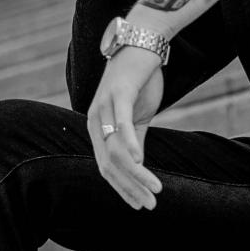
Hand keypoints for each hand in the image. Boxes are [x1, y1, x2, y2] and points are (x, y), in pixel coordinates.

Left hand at [87, 53, 164, 209]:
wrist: (143, 44)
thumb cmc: (139, 81)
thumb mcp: (137, 117)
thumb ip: (135, 141)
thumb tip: (139, 169)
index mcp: (97, 128)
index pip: (106, 168)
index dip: (122, 190)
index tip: (140, 206)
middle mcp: (94, 119)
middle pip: (109, 165)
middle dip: (130, 189)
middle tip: (150, 205)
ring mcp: (104, 106)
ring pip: (117, 150)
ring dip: (136, 175)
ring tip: (155, 189)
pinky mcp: (119, 94)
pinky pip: (122, 124)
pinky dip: (130, 145)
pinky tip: (140, 162)